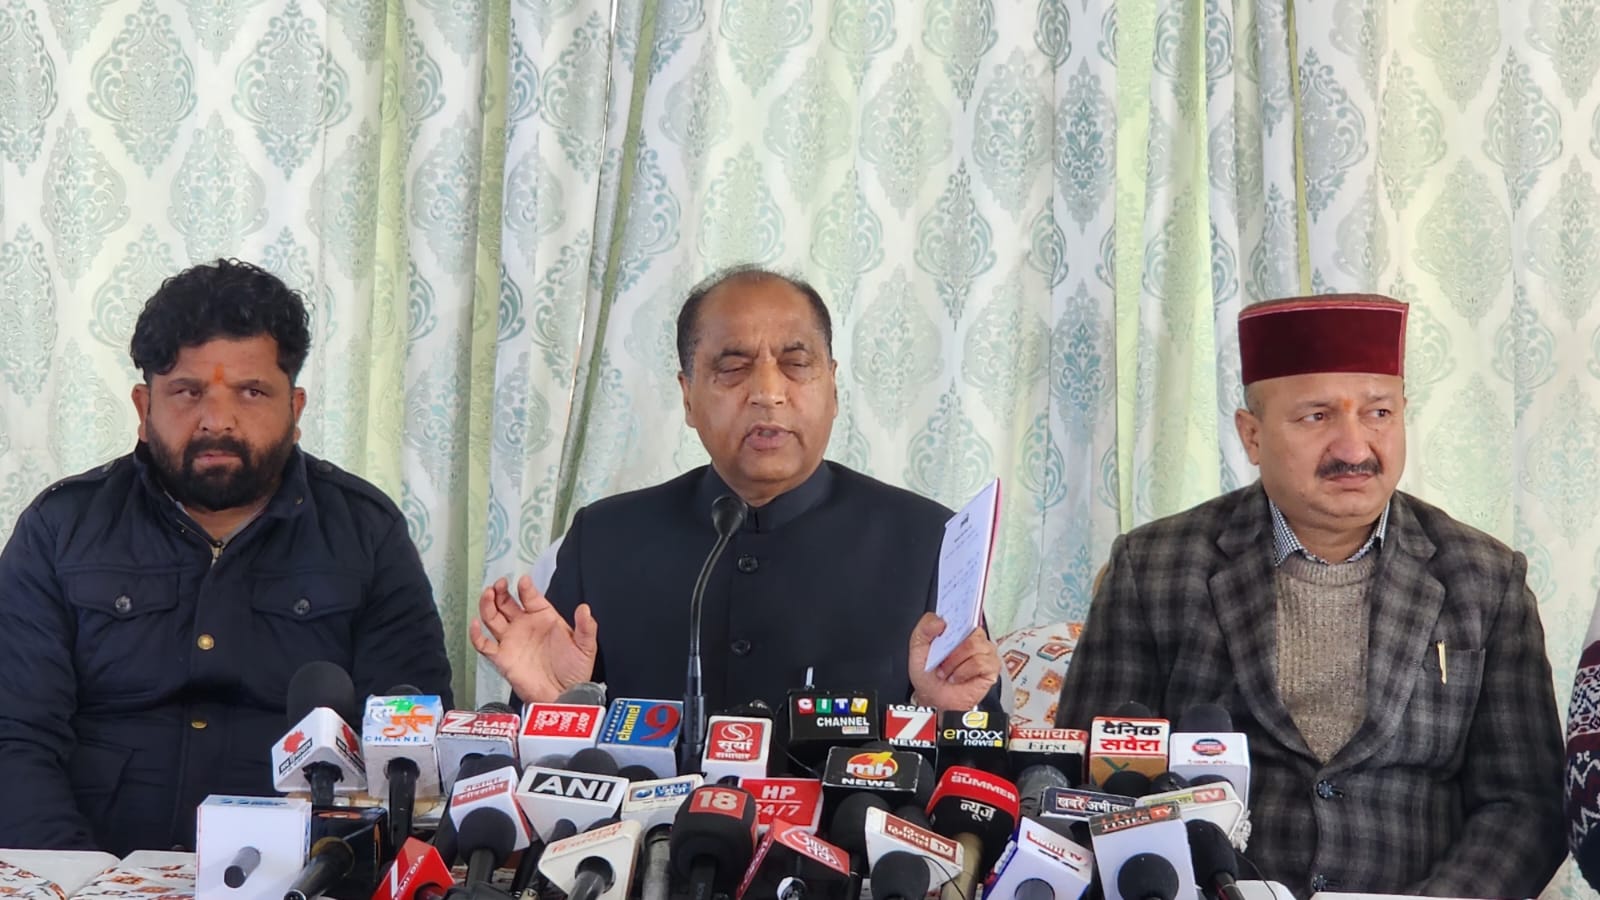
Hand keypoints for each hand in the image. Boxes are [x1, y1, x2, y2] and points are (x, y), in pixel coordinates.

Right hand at [470, 574, 598, 701]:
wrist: (564, 696)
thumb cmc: (575, 671)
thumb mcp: (585, 647)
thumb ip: (586, 627)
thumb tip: (584, 608)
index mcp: (543, 618)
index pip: (530, 597)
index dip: (525, 588)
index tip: (523, 581)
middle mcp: (524, 626)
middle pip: (506, 603)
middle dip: (501, 591)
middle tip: (499, 584)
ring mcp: (511, 641)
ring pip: (492, 618)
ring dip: (487, 604)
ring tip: (488, 594)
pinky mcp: (502, 658)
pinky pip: (484, 645)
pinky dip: (476, 635)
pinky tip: (476, 624)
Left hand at [906, 612, 999, 711]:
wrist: (933, 698)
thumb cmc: (928, 673)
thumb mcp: (918, 648)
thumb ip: (924, 629)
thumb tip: (940, 621)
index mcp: (958, 628)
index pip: (964, 611)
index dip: (963, 607)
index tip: (956, 613)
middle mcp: (974, 637)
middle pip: (969, 630)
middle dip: (951, 648)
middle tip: (940, 660)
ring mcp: (985, 651)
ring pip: (974, 646)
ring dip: (955, 662)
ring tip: (946, 672)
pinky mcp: (991, 667)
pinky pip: (981, 662)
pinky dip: (964, 672)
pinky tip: (957, 677)